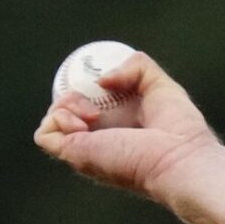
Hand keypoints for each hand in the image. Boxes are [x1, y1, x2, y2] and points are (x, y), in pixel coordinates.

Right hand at [33, 51, 224, 202]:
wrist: (180, 156)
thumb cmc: (180, 129)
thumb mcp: (160, 85)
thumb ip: (137, 67)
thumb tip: (103, 79)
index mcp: (118, 128)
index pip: (86, 105)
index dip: (86, 88)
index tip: (103, 80)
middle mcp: (98, 141)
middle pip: (65, 112)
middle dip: (73, 95)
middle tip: (97, 96)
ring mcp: (84, 150)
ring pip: (51, 122)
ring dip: (64, 105)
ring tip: (93, 112)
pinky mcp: (74, 155)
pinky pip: (44, 135)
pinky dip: (57, 118)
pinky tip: (84, 123)